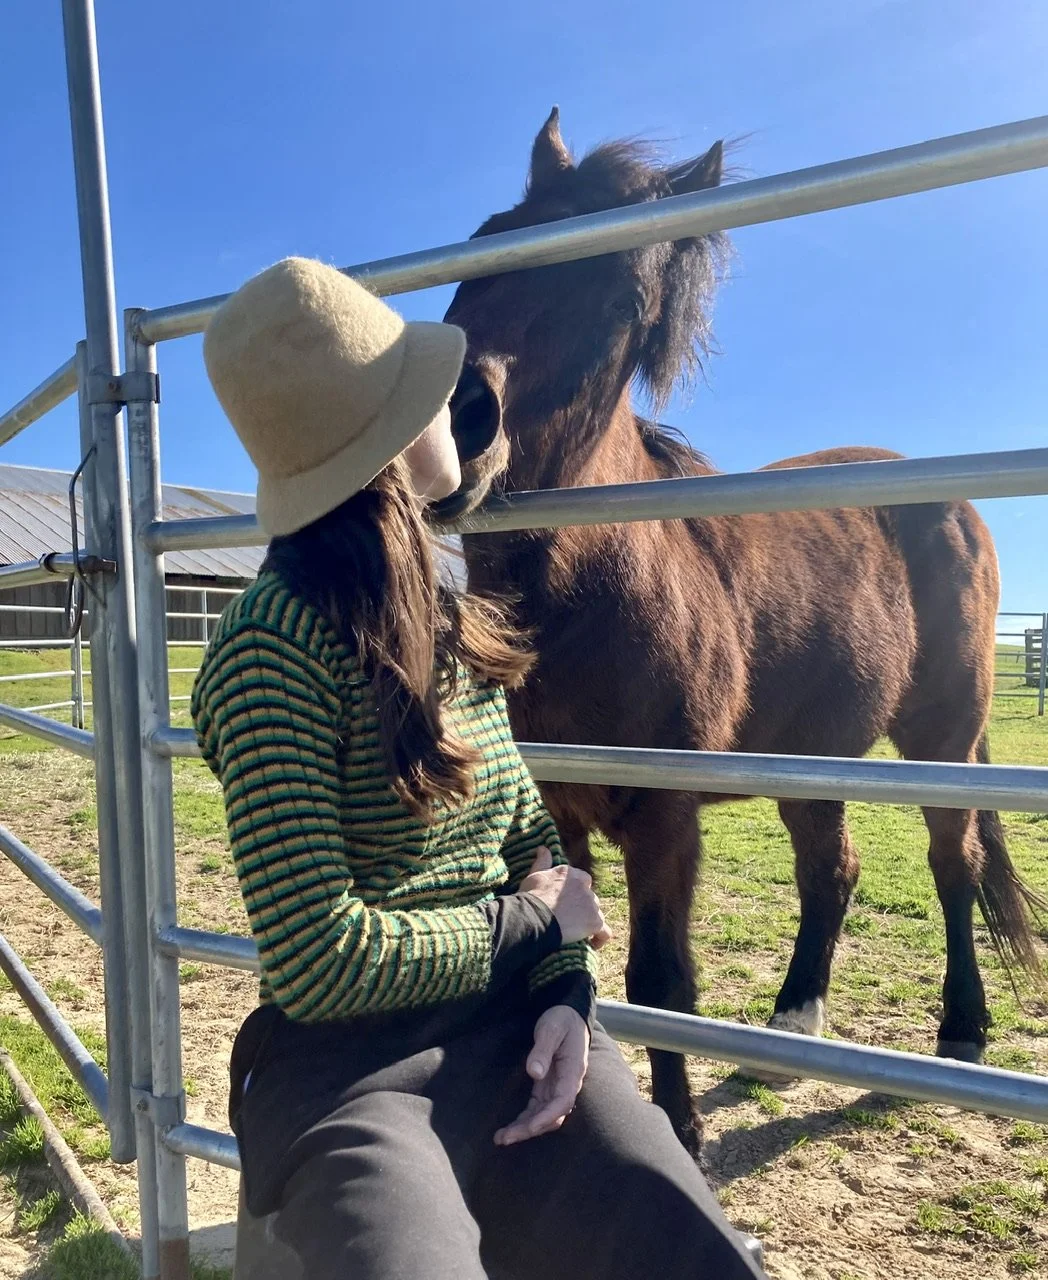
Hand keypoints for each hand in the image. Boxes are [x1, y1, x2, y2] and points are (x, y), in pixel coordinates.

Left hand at [494, 1005, 588, 1146]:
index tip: (530, 1127)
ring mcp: (556, 1087)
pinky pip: (537, 1109)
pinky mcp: (546, 1086)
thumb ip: (543, 1049)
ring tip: (501, 1138)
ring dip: (525, 1129)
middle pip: (552, 1116)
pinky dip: (525, 1120)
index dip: (547, 1117)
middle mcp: (566, 1085)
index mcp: (572, 1072)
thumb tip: (534, 1073)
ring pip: (543, 1116)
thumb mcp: (552, 1028)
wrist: (569, 1015)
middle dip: (530, 1130)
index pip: (563, 1102)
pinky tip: (510, 1128)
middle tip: (505, 1138)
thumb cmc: (561, 1020)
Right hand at [518, 847, 610, 948]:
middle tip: (569, 920)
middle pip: (590, 897)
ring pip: (597, 913)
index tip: (566, 903)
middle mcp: (584, 886)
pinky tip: (591, 945)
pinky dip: (599, 939)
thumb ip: (542, 862)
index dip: (576, 892)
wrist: (534, 917)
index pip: (582, 880)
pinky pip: (604, 932)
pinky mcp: (595, 921)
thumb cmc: (531, 897)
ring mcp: (591, 903)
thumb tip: (543, 848)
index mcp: (570, 873)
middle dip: (582, 908)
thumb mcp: (534, 876)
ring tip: (577, 934)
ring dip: (589, 922)